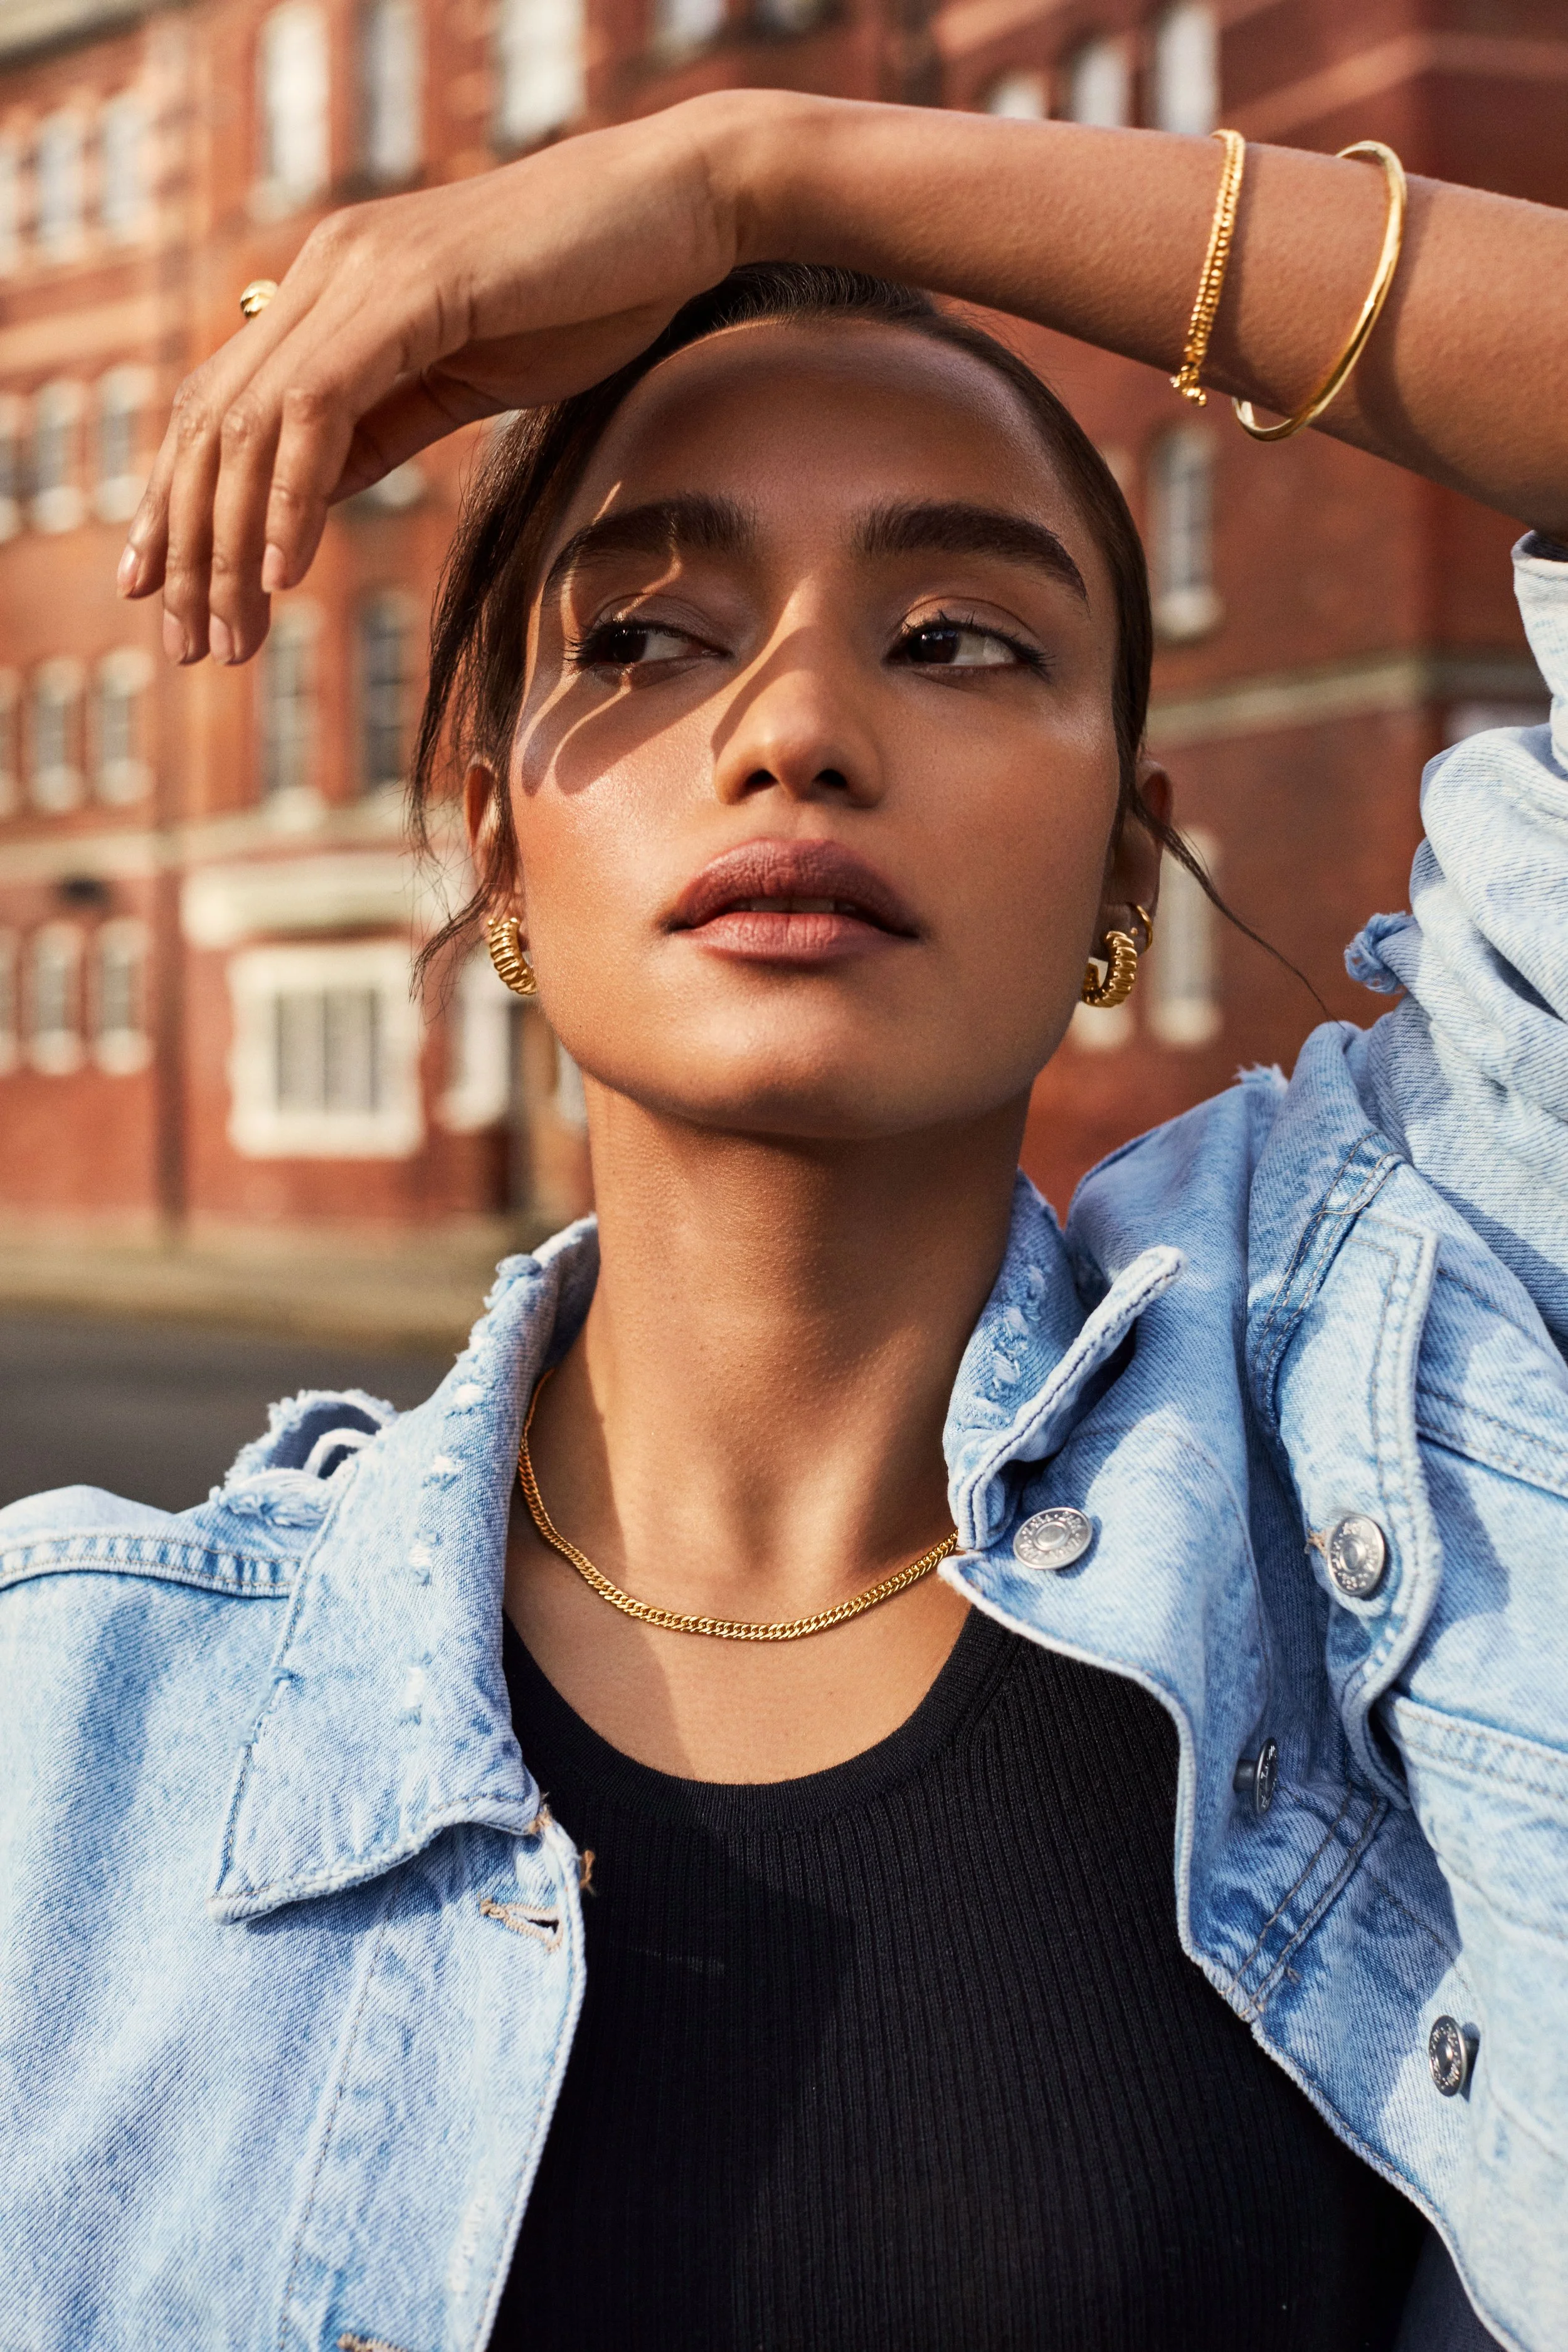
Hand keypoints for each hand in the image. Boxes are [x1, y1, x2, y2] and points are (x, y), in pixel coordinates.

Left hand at [121, 94, 757, 665]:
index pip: (222, 407)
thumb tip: (310, 487)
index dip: (182, 504)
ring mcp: (359, 270)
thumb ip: (384, 423)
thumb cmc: (595, 291)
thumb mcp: (468, 377)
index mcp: (333, 290)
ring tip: (228, 634)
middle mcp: (325, 269)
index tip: (170, 593)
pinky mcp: (409, 287)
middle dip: (189, 545)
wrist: (680, 206)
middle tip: (186, 645)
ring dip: (229, 543)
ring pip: (251, 423)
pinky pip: (320, 406)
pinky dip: (293, 496)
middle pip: (213, 423)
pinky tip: (285, 573)